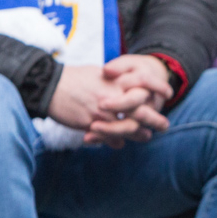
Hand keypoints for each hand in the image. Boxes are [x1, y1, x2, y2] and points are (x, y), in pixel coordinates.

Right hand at [45, 60, 171, 148]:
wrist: (48, 86)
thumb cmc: (73, 78)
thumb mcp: (99, 75)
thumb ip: (115, 83)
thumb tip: (128, 88)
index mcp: (115, 81)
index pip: (145, 83)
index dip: (159, 88)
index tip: (167, 94)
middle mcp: (113, 97)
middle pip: (142, 111)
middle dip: (156, 120)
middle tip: (164, 125)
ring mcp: (102, 112)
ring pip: (129, 128)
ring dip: (139, 135)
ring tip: (145, 136)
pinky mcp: (91, 125)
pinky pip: (110, 137)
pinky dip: (117, 141)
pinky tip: (120, 143)